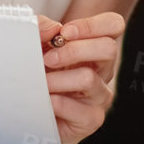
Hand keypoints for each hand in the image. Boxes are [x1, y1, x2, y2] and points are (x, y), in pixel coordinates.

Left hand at [39, 13, 123, 143]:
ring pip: (89, 78)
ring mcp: (100, 95)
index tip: (65, 32)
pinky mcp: (92, 118)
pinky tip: (46, 102)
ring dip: (58, 79)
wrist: (30, 110)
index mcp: (93, 47)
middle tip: (48, 59)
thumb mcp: (35, 45)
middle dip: (73, 50)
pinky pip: (80, 110)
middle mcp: (102, 70)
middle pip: (108, 48)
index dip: (92, 25)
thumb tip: (52, 28)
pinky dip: (57, 104)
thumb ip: (41, 29)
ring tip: (41, 83)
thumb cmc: (38, 74)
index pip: (113, 25)